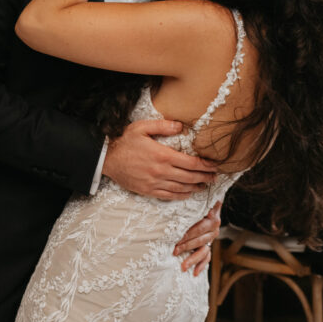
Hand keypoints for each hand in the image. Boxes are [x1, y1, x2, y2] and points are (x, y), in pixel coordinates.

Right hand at [102, 119, 217, 199]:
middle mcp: (161, 171)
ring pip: (182, 188)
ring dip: (196, 187)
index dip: (205, 165)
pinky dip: (181, 195)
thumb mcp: (142, 127)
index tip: (214, 165)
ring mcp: (155, 183)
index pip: (191, 163)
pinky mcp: (148, 190)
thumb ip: (163, 126)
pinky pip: (169, 196)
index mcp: (162, 155)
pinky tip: (188, 193)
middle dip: (205, 177)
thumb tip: (180, 126)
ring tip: (205, 185)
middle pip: (190, 177)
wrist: (108, 159)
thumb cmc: (125, 141)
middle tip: (215, 176)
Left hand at [176, 201, 221, 275]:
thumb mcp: (196, 202)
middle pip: (200, 240)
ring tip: (183, 267)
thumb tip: (198, 195)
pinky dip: (201, 266)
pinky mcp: (209, 246)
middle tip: (174, 251)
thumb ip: (196, 202)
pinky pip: (207, 258)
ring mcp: (212, 239)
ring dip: (193, 260)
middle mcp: (214, 229)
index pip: (200, 228)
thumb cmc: (195, 204)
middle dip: (186, 247)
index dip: (188, 234)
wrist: (207, 207)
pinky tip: (194, 273)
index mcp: (212, 218)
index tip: (178, 239)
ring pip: (204, 251)